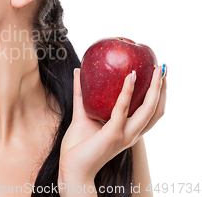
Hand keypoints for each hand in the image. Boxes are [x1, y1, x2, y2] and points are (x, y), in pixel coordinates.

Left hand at [59, 65, 166, 182]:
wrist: (71, 167)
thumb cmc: (77, 145)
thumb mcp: (81, 113)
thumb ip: (81, 93)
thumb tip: (77, 70)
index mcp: (128, 131)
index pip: (151, 112)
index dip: (158, 94)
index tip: (158, 75)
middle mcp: (132, 133)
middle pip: (156, 109)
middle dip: (162, 88)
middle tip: (162, 67)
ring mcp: (125, 134)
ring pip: (148, 110)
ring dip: (154, 89)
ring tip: (155, 70)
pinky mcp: (114, 134)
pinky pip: (123, 110)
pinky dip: (127, 92)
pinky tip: (129, 78)